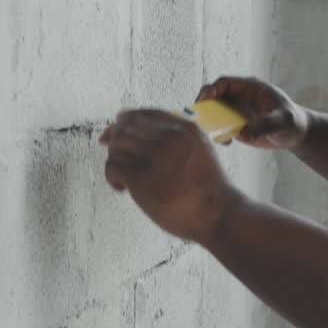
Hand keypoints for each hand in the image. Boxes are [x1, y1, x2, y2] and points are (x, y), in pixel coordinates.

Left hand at [99, 109, 244, 243]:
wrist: (216, 214)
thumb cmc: (210, 192)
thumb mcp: (202, 152)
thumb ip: (181, 142)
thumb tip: (154, 141)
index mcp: (185, 129)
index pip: (146, 113)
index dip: (127, 119)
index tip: (117, 126)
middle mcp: (168, 136)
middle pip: (127, 126)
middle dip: (115, 137)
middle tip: (110, 149)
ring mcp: (153, 154)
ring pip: (117, 144)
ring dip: (115, 159)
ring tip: (124, 176)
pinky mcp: (139, 173)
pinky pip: (112, 165)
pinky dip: (112, 176)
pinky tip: (122, 187)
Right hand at [196, 76, 309, 150]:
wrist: (294, 133)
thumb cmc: (291, 122)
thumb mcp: (282, 122)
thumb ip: (265, 126)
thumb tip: (243, 133)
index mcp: (249, 87)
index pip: (224, 83)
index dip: (212, 89)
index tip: (204, 100)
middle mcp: (239, 97)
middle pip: (213, 95)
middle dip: (203, 105)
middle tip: (198, 118)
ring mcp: (235, 111)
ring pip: (213, 112)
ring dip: (208, 121)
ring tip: (212, 133)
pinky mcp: (234, 124)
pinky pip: (218, 127)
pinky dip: (216, 133)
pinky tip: (226, 142)